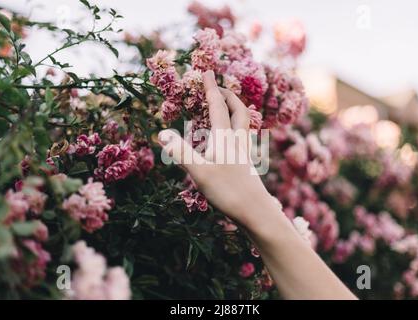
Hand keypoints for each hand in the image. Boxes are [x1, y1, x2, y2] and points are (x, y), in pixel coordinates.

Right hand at [157, 70, 283, 234]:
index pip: (218, 106)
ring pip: (242, 124)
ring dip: (234, 111)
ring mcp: (244, 153)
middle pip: (238, 111)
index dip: (211, 89)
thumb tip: (161, 133)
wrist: (257, 212)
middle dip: (229, 96)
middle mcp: (237, 141)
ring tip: (226, 108)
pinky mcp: (246, 165)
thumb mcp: (200, 172)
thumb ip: (180, 152)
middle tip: (219, 88)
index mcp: (225, 137)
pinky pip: (241, 138)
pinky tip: (230, 140)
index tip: (207, 72)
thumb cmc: (229, 191)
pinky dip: (235, 129)